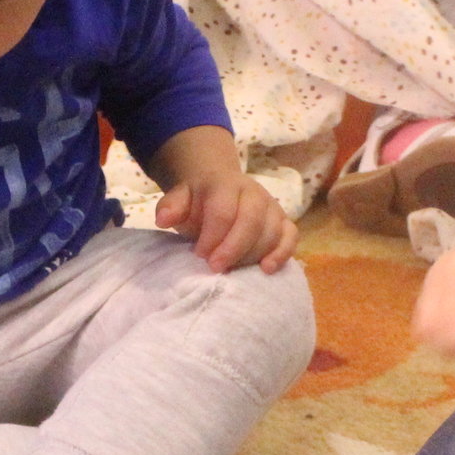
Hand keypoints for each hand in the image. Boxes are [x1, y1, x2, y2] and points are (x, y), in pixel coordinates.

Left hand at [156, 172, 297, 271]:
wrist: (219, 189)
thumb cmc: (198, 202)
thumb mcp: (180, 200)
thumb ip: (171, 206)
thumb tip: (164, 219)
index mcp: (225, 184)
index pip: (223, 210)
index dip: (212, 236)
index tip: (199, 255)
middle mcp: (254, 193)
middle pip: (252, 221)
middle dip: (233, 248)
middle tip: (216, 268)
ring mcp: (271, 207)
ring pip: (271, 231)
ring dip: (252, 255)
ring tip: (234, 270)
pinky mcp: (283, 221)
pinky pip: (291, 236)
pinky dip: (282, 253)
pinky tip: (266, 269)